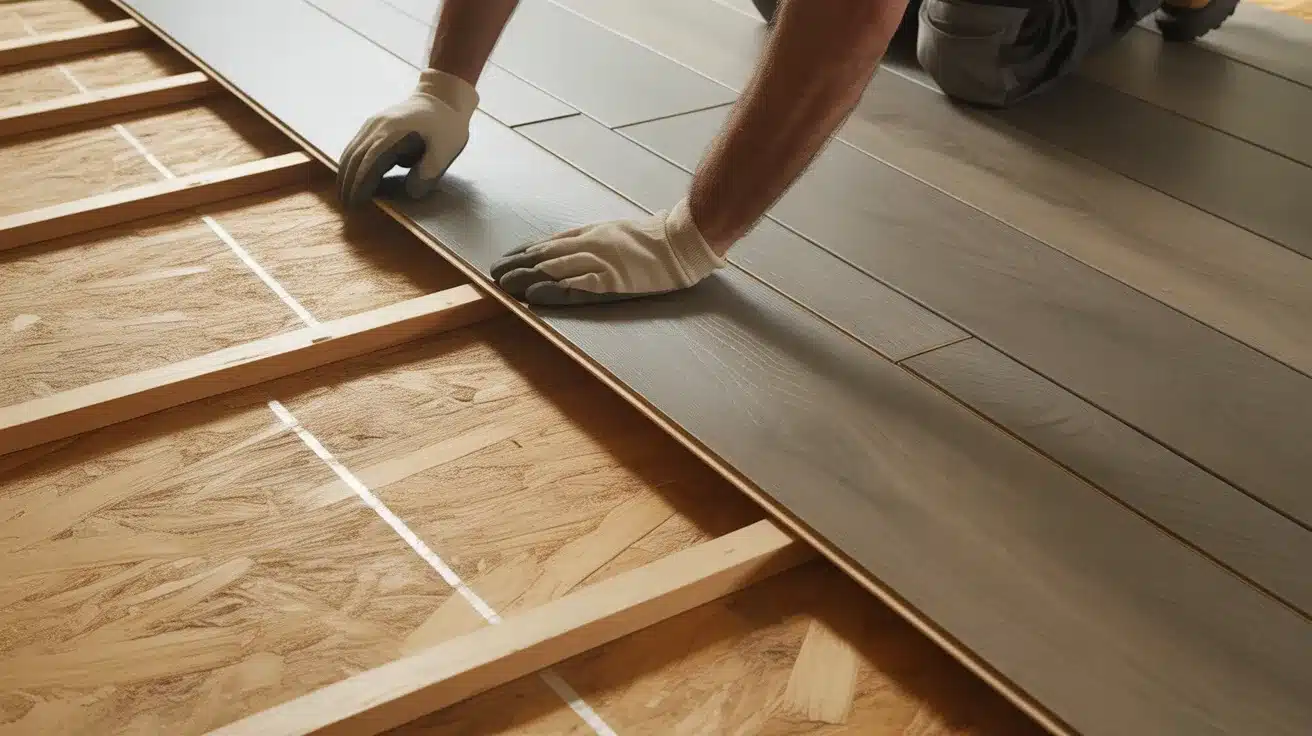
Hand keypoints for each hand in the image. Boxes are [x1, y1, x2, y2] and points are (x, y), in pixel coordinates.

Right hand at [336, 69, 478, 208]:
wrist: (442, 97)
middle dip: (348, 182)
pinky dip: (349, 162)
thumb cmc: (446, 126)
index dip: (361, 183)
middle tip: (346, 205)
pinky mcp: (373, 124)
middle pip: (355, 157)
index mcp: (394, 133)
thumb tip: (410, 193)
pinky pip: (355, 145)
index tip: (357, 202)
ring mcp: (373, 123)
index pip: (371, 161)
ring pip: (351, 150)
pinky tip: (349, 176)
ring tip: (344, 195)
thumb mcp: (447, 150)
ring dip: (345, 173)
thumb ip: (429, 172)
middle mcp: (378, 126)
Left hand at [490, 198, 725, 305]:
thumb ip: (595, 239)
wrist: (682, 241)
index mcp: (593, 235)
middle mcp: (592, 246)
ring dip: (528, 279)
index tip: (505, 259)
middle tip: (494, 273)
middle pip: (547, 256)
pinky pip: (578, 288)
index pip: (550, 243)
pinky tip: (536, 296)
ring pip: (556, 270)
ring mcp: (602, 263)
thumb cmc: (655, 237)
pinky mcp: (613, 281)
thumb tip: (572, 247)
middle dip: (519, 266)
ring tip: (505, 285)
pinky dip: (555, 291)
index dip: (525, 252)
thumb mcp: (618, 231)